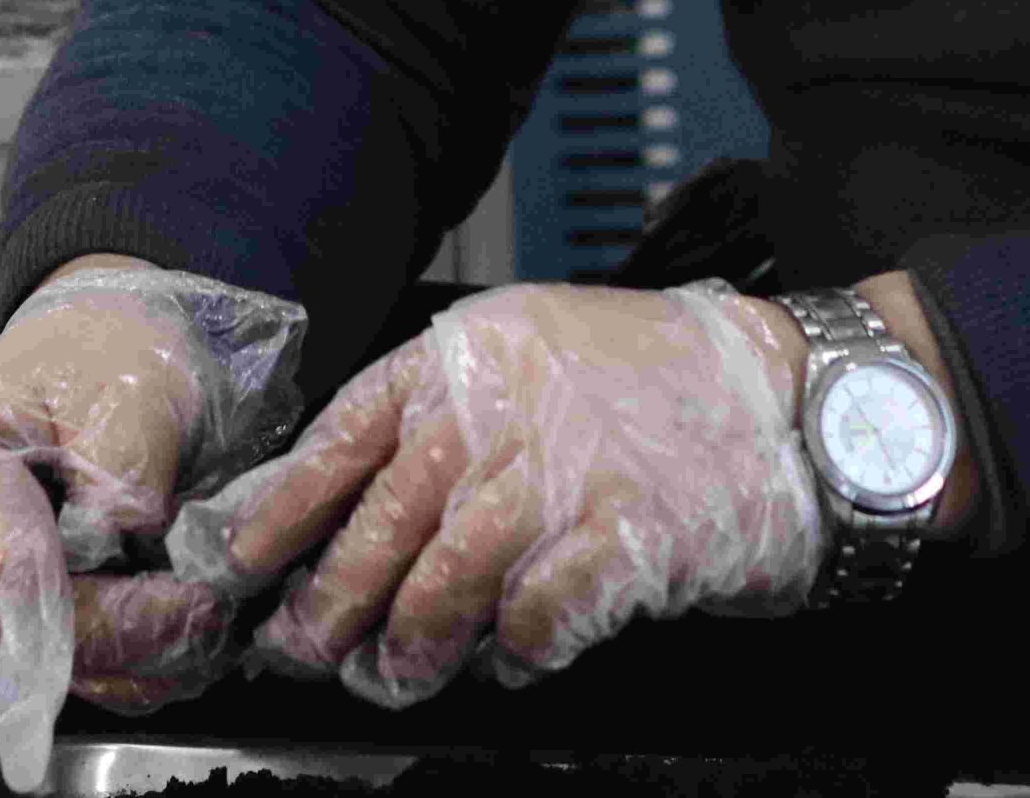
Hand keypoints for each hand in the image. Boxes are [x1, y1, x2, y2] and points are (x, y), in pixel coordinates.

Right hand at [0, 257, 307, 791]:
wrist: (95, 346)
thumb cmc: (101, 350)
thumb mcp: (128, 383)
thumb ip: (124, 465)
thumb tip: (130, 546)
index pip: (2, 564)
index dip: (93, 603)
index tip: (182, 601)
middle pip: (21, 629)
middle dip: (125, 633)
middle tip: (212, 610)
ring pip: (45, 661)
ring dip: (134, 656)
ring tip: (208, 617)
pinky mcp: (5, 612)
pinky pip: (64, 664)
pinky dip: (128, 661)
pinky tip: (181, 628)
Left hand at [176, 281, 828, 706]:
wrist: (792, 396)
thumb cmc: (658, 380)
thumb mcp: (530, 355)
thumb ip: (447, 417)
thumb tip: (352, 508)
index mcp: (464, 358)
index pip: (340, 437)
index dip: (279, 509)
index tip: (237, 563)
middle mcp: (498, 410)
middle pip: (378, 525)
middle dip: (328, 604)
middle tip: (303, 650)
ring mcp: (560, 475)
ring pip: (441, 584)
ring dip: (410, 646)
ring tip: (397, 674)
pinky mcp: (621, 542)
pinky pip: (534, 621)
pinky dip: (513, 655)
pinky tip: (512, 660)